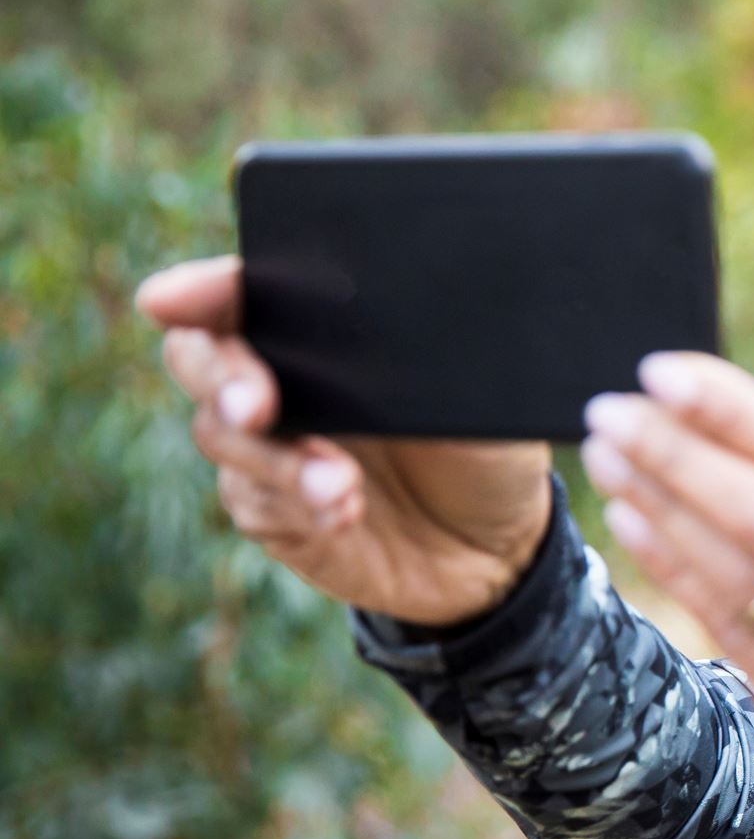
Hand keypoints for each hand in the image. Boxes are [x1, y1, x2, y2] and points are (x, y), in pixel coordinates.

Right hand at [137, 257, 552, 624]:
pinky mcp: (276, 513)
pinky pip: (255, 502)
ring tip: (341, 483)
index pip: (247, 292)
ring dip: (279, 459)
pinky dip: (297, 507)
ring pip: (223, 436)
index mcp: (326, 330)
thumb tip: (409, 319)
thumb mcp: (485, 397)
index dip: (202, 290)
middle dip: (220, 376)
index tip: (168, 299)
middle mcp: (283, 380)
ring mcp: (272, 447)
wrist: (500, 548)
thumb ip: (435, 357)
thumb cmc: (488, 449)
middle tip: (255, 404)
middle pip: (202, 358)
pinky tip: (344, 514)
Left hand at [577, 352, 753, 838]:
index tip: (667, 373)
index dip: (740, 416)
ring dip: (661, 508)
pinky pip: (729, 638)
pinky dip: (673, 572)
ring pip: (742, 580)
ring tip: (612, 457)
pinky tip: (635, 524)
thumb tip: (731, 418)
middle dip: (681, 456)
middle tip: (614, 410)